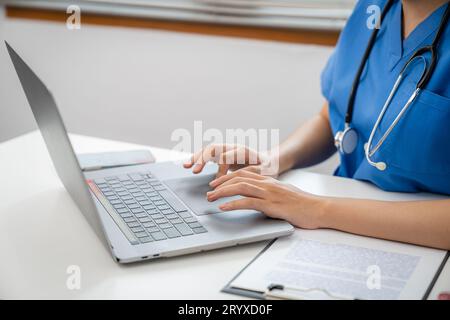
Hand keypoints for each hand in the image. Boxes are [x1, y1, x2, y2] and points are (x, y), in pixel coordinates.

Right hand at [183, 144, 276, 177]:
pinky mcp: (221, 155)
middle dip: (204, 159)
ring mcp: (226, 150)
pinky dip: (197, 159)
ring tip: (186, 166)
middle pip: (215, 148)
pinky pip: (207, 155)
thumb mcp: (266, 171)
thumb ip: (254, 172)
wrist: (268, 162)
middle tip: (195, 171)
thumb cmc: (267, 168)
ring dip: (197, 157)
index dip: (222, 166)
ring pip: (208, 150)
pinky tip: (188, 165)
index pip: (229, 155)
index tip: (218, 179)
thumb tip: (243, 174)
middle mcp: (233, 147)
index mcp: (244, 151)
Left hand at [206, 170, 324, 228]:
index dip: (227, 177)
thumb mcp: (281, 195)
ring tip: (211, 198)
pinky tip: (224, 207)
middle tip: (209, 191)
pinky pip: (248, 202)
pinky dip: (233, 204)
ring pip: (240, 187)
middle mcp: (267, 184)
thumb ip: (267, 195)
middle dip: (221, 183)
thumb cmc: (301, 203)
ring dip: (223, 192)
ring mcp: (269, 193)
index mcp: (269, 180)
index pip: (243, 173)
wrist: (317, 208)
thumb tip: (255, 201)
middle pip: (238, 178)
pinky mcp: (271, 205)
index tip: (216, 183)